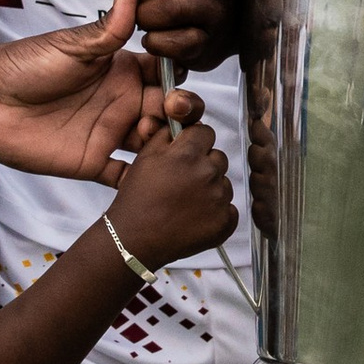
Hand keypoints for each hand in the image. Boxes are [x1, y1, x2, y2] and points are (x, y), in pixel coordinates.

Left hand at [0, 0, 166, 180]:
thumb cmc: (25, 66)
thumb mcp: (70, 46)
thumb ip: (108, 29)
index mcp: (121, 70)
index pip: (165, 72)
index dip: (178, 74)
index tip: (177, 75)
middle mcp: (122, 101)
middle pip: (168, 109)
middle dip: (181, 110)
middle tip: (171, 110)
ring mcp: (110, 132)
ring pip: (155, 142)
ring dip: (165, 142)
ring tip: (152, 135)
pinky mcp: (93, 161)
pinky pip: (125, 175)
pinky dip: (140, 180)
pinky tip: (149, 174)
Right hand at [107, 109, 237, 267]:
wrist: (135, 239)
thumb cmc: (137, 199)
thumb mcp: (145, 157)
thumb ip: (166, 135)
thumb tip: (180, 124)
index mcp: (188, 154)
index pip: (206, 132)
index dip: (195, 142)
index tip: (186, 153)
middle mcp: (207, 173)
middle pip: (218, 157)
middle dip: (204, 165)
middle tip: (183, 181)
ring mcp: (219, 199)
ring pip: (224, 183)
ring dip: (211, 188)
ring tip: (187, 202)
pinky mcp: (224, 222)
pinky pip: (229, 209)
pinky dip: (217, 212)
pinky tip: (196, 217)